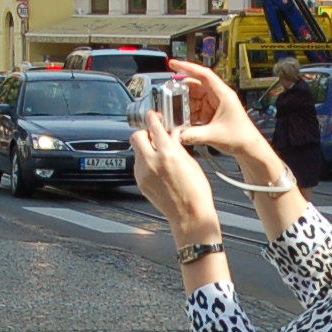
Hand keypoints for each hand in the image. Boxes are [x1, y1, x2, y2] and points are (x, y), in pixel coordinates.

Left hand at [131, 111, 220, 241]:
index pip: (154, 127)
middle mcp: (152, 162)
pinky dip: (146, 162)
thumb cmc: (195, 192)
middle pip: (136, 136)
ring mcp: (143, 174)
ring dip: (145, 148)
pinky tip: (158, 168)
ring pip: (136, 151)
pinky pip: (139, 165)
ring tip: (160, 155)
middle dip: (144, 133)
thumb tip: (172, 134)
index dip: (153, 118)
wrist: (189, 215)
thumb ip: (177, 145)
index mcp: (167, 154)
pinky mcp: (140, 183)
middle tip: (153, 136)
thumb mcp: (190, 162)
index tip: (153, 115)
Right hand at [169, 59, 275, 170]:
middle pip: (195, 86)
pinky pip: (196, 109)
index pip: (203, 74)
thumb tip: (177, 134)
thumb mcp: (213, 136)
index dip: (187, 67)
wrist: (249, 148)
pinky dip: (188, 114)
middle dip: (181, 91)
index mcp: (223, 95)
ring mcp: (214, 104)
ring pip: (194, 99)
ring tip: (174, 112)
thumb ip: (192, 135)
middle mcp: (218, 96)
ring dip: (183, 105)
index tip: (174, 64)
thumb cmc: (240, 137)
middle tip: (168, 96)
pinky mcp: (211, 113)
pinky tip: (182, 120)